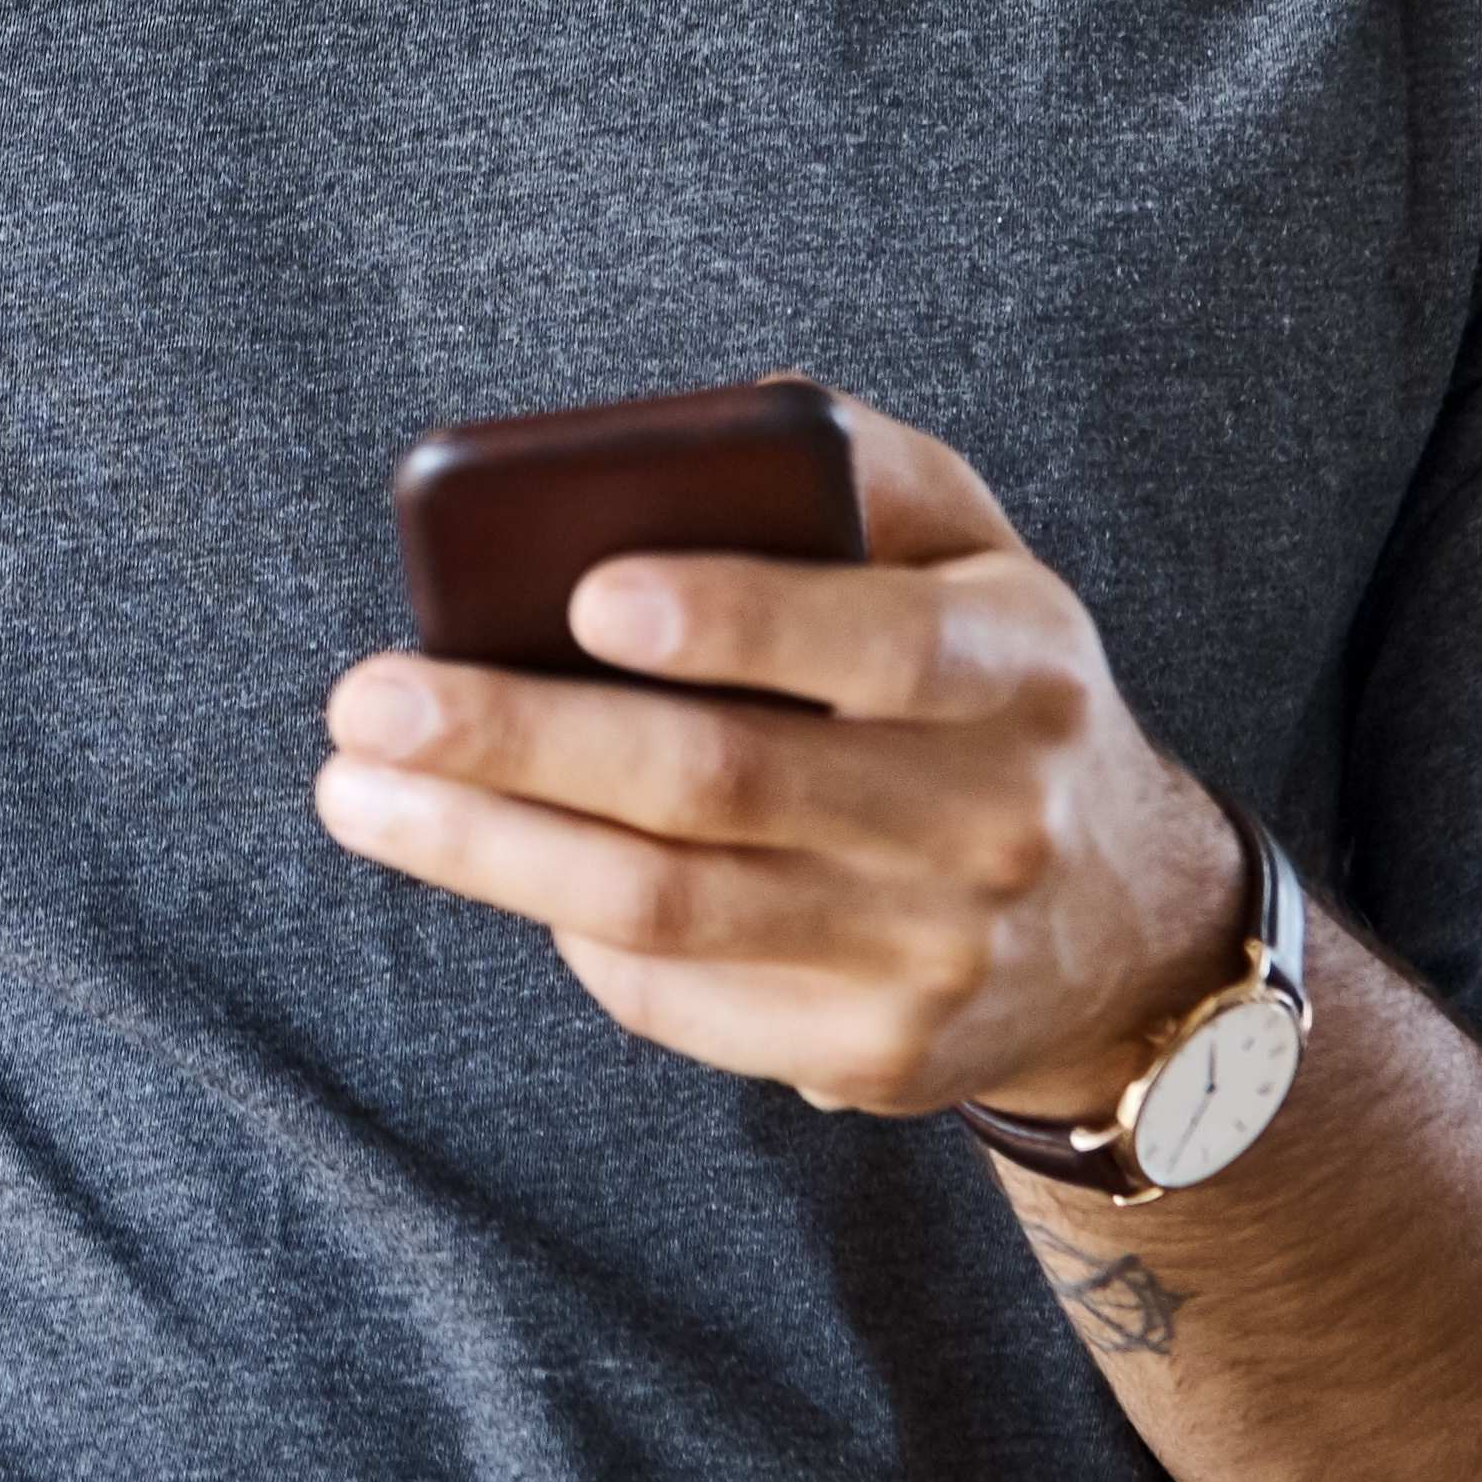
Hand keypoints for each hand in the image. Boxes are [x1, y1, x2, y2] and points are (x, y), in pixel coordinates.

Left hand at [310, 391, 1243, 1121]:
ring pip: (672, 908)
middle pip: (725, 785)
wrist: (1123, 923)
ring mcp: (939, 955)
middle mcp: (994, 820)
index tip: (586, 597)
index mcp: (1019, 664)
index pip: (879, 641)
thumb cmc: (983, 685)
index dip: (737, 620)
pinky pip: (681, 997)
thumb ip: (853, 466)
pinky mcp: (877, 1056)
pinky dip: (569, 928)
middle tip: (368, 701)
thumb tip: (692, 424)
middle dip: (524, 740)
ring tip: (358, 791)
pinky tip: (490, 860)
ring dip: (488, 850)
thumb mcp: (972, 551)